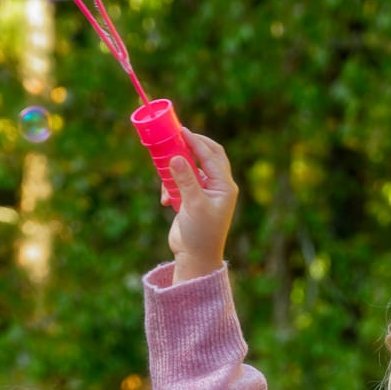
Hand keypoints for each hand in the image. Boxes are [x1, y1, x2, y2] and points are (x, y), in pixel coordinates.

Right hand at [167, 130, 237, 282]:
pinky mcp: (193, 200)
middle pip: (205, 156)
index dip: (196, 141)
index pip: (211, 155)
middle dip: (189, 148)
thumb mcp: (193, 205)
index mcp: (225, 186)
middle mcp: (218, 186)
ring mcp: (205, 193)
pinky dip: (171, 188)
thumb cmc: (201, 234)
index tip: (181, 131)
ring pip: (190, 169)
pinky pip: (181, 183)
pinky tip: (166, 201)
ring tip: (166, 184)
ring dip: (176, 173)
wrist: (195, 258)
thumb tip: (175, 157)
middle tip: (173, 139)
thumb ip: (185, 179)